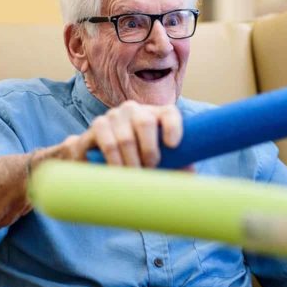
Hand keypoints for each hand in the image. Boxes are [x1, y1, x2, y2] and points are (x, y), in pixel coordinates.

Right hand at [35, 101, 182, 167]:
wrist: (105, 158)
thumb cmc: (143, 161)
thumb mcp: (163, 162)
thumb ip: (178, 165)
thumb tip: (189, 172)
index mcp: (157, 115)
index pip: (170, 113)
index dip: (173, 127)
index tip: (173, 145)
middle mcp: (135, 109)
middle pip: (145, 122)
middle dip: (149, 151)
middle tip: (150, 170)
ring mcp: (114, 115)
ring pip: (125, 138)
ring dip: (131, 162)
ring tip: (134, 177)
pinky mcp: (97, 126)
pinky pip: (106, 144)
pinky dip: (113, 162)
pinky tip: (117, 173)